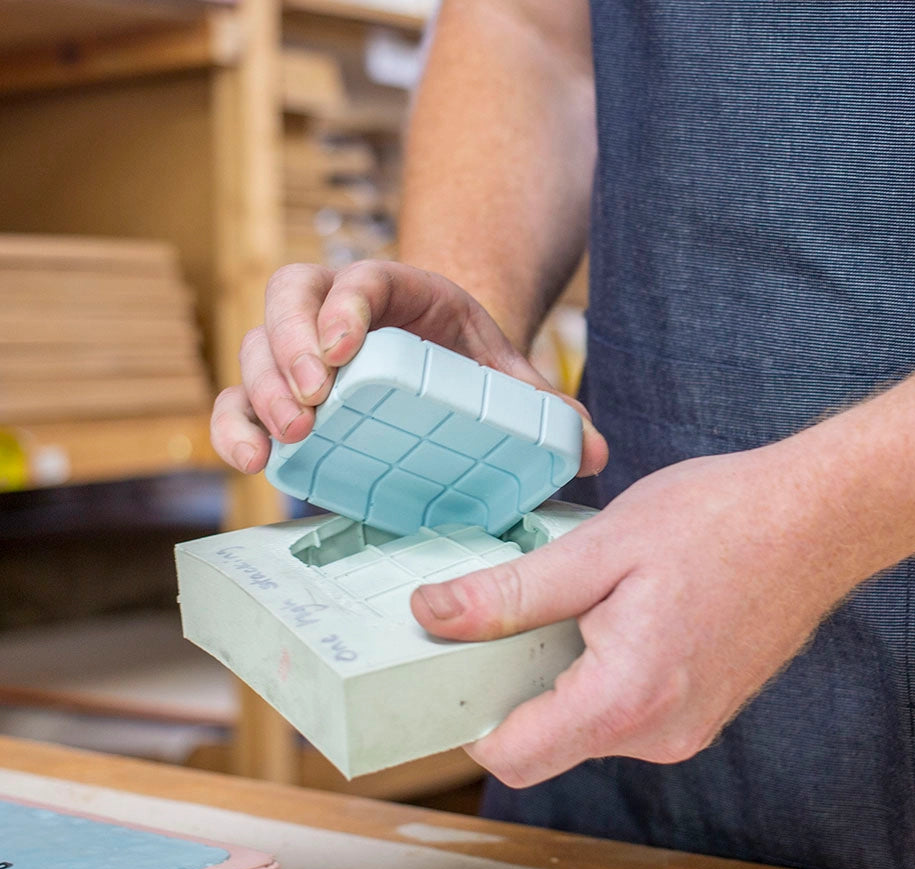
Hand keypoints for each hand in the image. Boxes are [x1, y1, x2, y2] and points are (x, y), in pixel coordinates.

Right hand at [209, 260, 607, 476]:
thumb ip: (546, 408)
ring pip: (256, 345)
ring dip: (259, 390)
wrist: (439, 371)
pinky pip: (240, 397)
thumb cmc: (469, 367)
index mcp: (400, 292)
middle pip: (289, 299)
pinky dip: (236, 424)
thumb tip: (593, 451)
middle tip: (312, 405)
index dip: (343, 306)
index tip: (344, 351)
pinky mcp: (282, 392)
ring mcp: (303, 348)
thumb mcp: (508, 379)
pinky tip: (253, 459)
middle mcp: (339, 310)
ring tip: (286, 440)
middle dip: (290, 349)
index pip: (360, 278)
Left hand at [410, 444, 854, 786]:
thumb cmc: (720, 521)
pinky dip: (601, 674)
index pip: (512, 756)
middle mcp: (658, 735)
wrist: (820, 518)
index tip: (452, 666)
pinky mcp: (699, 713)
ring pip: (584, 726)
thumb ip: (511, 593)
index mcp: (625, 700)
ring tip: (580, 603)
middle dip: (514, 687)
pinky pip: (624, 712)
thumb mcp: (599, 547)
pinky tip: (616, 614)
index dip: (468, 717)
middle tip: (514, 614)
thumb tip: (432, 615)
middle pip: (545, 743)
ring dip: (562, 675)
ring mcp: (684, 730)